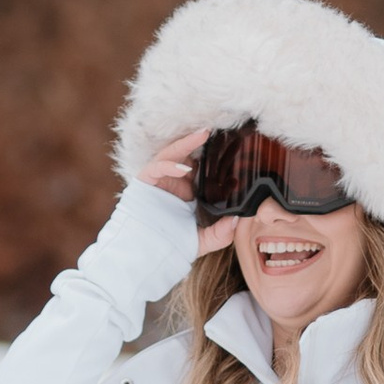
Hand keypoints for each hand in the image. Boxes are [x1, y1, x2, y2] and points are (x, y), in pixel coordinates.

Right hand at [140, 124, 236, 254]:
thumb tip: (238, 220)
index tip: (234, 151)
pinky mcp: (145, 180)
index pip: (202, 167)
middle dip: (202, 142)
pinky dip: (170, 164)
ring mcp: (160, 179)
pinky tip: (184, 167)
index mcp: (188, 190)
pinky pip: (157, 166)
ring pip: (173, 154)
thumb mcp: (204, 240)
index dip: (215, 158)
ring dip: (187, 143)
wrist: (148, 252)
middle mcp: (174, 181)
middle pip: (188, 154)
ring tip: (204, 134)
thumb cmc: (172, 244)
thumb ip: (222, 233)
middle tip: (221, 131)